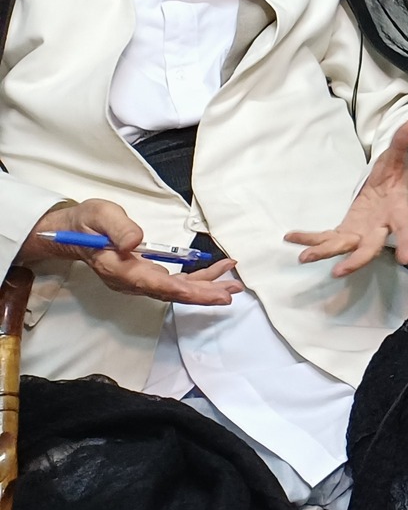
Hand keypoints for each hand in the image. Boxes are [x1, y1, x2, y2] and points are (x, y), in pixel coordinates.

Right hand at [24, 199, 241, 306]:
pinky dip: (196, 279)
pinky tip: (216, 273)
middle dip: (201, 294)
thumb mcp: (101, 216)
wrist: (74, 232)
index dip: (183, 290)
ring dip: (204, 288)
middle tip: (229, 294)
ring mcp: (138, 280)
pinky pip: (173, 282)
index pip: (156, 283)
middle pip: (170, 292)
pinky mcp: (144, 275)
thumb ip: (119, 228)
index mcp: (120, 268)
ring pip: (175, 289)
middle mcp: (130, 280)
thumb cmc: (88, 222)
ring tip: (231, 285)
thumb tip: (134, 242)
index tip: (207, 292)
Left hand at [285, 119, 407, 276]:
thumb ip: (402, 143)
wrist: (388, 184)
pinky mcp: (346, 230)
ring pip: (345, 247)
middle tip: (340, 270)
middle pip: (370, 248)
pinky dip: (310, 239)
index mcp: (396, 210)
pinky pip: (327, 238)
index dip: (407, 242)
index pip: (405, 228)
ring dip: (325, 253)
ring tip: (304, 257)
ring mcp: (361, 231)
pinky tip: (290, 237)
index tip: (406, 258)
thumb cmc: (395, 172)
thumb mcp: (397, 156)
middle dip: (356, 260)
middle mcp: (379, 226)